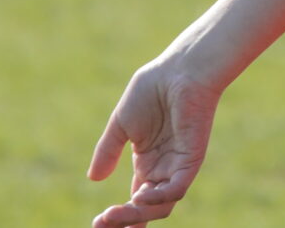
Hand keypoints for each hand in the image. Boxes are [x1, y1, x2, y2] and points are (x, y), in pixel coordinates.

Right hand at [86, 57, 222, 225]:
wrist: (178, 71)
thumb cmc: (153, 90)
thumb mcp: (122, 124)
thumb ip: (108, 151)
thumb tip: (93, 179)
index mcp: (147, 163)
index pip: (134, 201)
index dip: (118, 217)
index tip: (96, 225)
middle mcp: (163, 170)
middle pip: (144, 209)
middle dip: (123, 221)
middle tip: (101, 223)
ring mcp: (177, 166)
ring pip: (160, 205)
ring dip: (137, 214)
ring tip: (113, 214)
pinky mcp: (191, 159)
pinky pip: (177, 189)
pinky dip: (158, 197)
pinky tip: (140, 195)